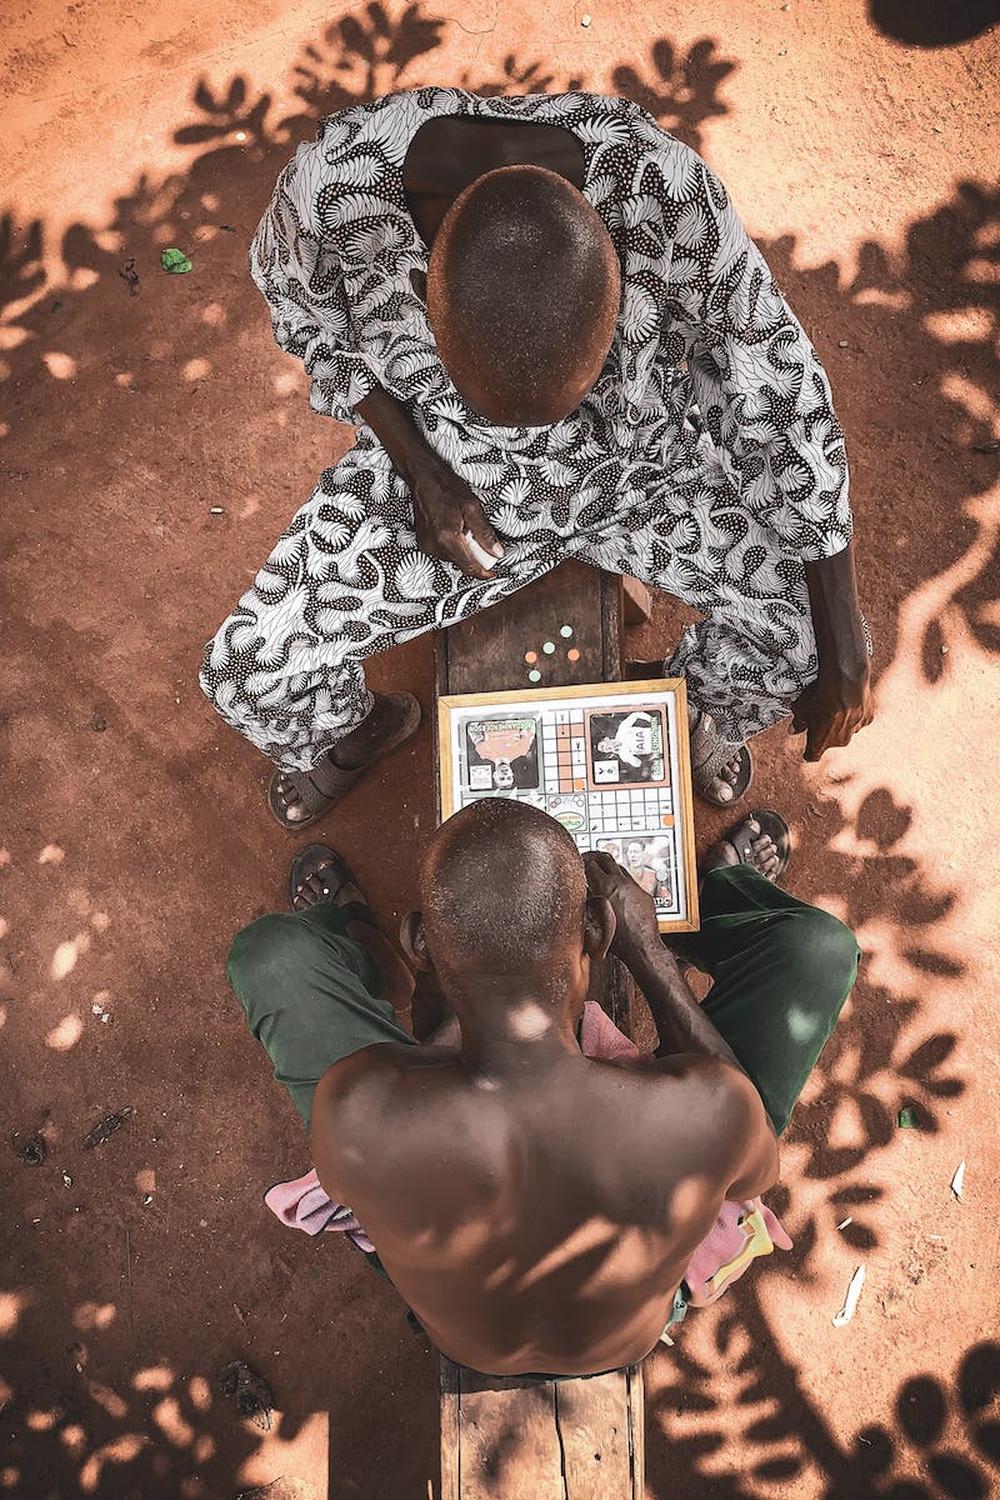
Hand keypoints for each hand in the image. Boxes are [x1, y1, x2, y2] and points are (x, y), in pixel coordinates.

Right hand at [407, 451, 502, 579]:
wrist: (424, 478)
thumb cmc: (447, 488)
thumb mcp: (473, 507)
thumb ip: (485, 533)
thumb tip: (497, 552)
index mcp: (447, 538)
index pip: (469, 566)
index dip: (483, 572)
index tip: (493, 572)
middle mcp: (434, 545)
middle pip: (461, 564)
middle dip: (475, 557)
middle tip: (482, 542)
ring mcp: (427, 546)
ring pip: (453, 559)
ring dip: (464, 551)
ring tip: (466, 530)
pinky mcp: (424, 543)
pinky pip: (444, 553)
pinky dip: (454, 546)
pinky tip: (456, 531)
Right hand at [584, 851, 660, 961]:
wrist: (642, 948)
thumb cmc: (618, 942)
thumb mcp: (591, 921)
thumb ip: (585, 904)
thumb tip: (579, 895)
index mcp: (605, 888)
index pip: (590, 863)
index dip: (581, 861)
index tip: (577, 862)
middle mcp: (621, 883)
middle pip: (606, 858)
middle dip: (594, 857)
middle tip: (588, 859)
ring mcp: (635, 887)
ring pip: (619, 868)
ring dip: (609, 868)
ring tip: (602, 875)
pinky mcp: (644, 894)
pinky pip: (631, 881)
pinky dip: (621, 881)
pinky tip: (617, 891)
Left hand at [790, 657, 873, 761]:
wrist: (845, 680)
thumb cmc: (821, 695)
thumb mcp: (801, 708)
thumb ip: (798, 722)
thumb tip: (793, 729)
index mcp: (821, 742)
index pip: (812, 755)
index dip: (809, 750)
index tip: (808, 746)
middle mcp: (839, 741)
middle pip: (830, 741)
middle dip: (826, 730)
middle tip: (821, 714)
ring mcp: (855, 730)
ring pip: (846, 730)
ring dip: (841, 721)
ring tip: (835, 703)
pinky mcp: (867, 719)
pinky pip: (858, 719)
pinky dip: (854, 713)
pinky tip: (848, 700)